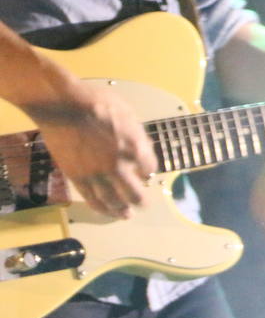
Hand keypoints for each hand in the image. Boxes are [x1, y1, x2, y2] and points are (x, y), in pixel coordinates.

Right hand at [24, 78, 156, 218]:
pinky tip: (107, 212)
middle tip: (144, 204)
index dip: (149, 171)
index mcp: (134, 147)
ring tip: (127, 215)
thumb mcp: (128, 114)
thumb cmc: (97, 102)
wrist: (62, 105)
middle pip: (135, 194)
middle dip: (141, 200)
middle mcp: (117, 165)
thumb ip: (138, 136)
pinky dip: (102, 208)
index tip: (146, 171)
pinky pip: (91, 199)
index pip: (150, 168)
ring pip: (113, 201)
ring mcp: (96, 173)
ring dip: (122, 211)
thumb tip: (145, 149)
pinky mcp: (76, 176)